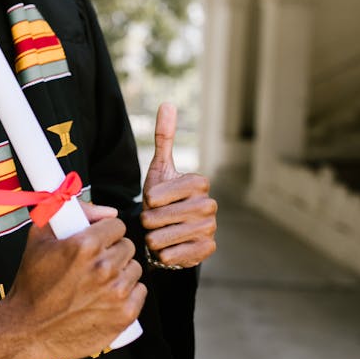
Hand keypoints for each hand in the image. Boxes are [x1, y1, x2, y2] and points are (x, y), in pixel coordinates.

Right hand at [7, 214, 145, 358]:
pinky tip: (109, 297)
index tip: (97, 241)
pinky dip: (129, 294)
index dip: (105, 232)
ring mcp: (116, 293)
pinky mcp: (124, 315)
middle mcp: (104, 267)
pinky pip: (140, 292)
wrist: (27, 330)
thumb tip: (108, 211)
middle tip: (94, 264)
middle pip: (127, 246)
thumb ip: (72, 212)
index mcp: (85, 244)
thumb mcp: (40, 238)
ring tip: (99, 283)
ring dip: (121, 273)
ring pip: (135, 269)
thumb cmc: (32, 284)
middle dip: (113, 251)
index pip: (117, 225)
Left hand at [141, 102, 216, 268]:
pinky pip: (172, 255)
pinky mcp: (207, 250)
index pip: (160, 194)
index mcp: (199, 183)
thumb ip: (164, 137)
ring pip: (162, 237)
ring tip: (160, 233)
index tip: (154, 200)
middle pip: (159, 217)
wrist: (170, 231)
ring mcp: (210, 228)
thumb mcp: (159, 168)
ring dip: (154, 238)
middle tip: (154, 219)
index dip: (152, 199)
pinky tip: (169, 247)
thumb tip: (168, 103)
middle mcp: (209, 205)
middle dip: (149, 220)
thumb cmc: (161, 198)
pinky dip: (164, 254)